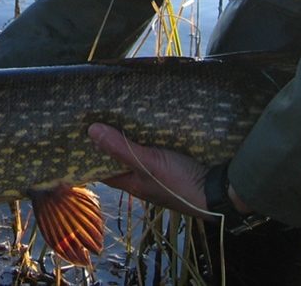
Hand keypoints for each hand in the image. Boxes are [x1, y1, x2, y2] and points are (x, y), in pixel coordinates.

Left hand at [88, 123, 216, 219]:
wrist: (220, 192)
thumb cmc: (180, 183)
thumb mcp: (148, 163)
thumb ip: (121, 148)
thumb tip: (91, 130)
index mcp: (131, 182)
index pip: (103, 168)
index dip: (91, 152)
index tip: (80, 132)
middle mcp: (142, 177)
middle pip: (121, 156)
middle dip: (111, 138)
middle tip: (100, 112)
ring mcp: (160, 170)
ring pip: (140, 150)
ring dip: (133, 134)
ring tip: (120, 108)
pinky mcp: (175, 161)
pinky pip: (158, 146)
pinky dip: (152, 134)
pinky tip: (150, 117)